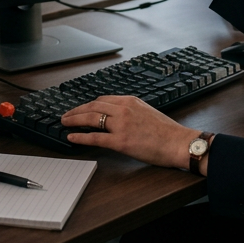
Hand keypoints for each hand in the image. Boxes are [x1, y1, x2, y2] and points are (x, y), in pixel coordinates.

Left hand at [60, 95, 201, 171]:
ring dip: (74, 120)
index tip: (79, 109)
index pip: (102, 99)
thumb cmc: (167, 131)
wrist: (179, 142)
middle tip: (65, 116)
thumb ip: (130, 111)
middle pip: (93, 106)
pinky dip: (81, 136)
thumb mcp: (146, 111)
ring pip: (91, 118)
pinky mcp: (121, 141)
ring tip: (64, 123)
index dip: (87, 105)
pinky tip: (72, 136)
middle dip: (76, 110)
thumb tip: (116, 116)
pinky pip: (95, 137)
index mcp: (130, 101)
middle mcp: (123, 109)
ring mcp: (121, 125)